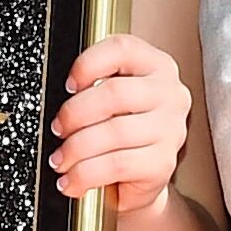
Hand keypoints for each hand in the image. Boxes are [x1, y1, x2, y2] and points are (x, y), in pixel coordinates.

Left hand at [50, 33, 191, 213]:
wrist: (139, 180)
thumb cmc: (120, 133)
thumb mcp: (110, 100)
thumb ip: (94, 86)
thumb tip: (62, 95)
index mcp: (157, 66)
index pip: (122, 49)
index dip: (88, 64)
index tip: (69, 85)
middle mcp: (170, 95)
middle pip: (115, 92)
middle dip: (75, 113)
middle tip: (59, 129)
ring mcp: (171, 130)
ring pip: (114, 132)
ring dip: (76, 149)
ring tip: (60, 159)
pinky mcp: (163, 164)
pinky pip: (116, 164)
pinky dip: (85, 174)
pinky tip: (72, 180)